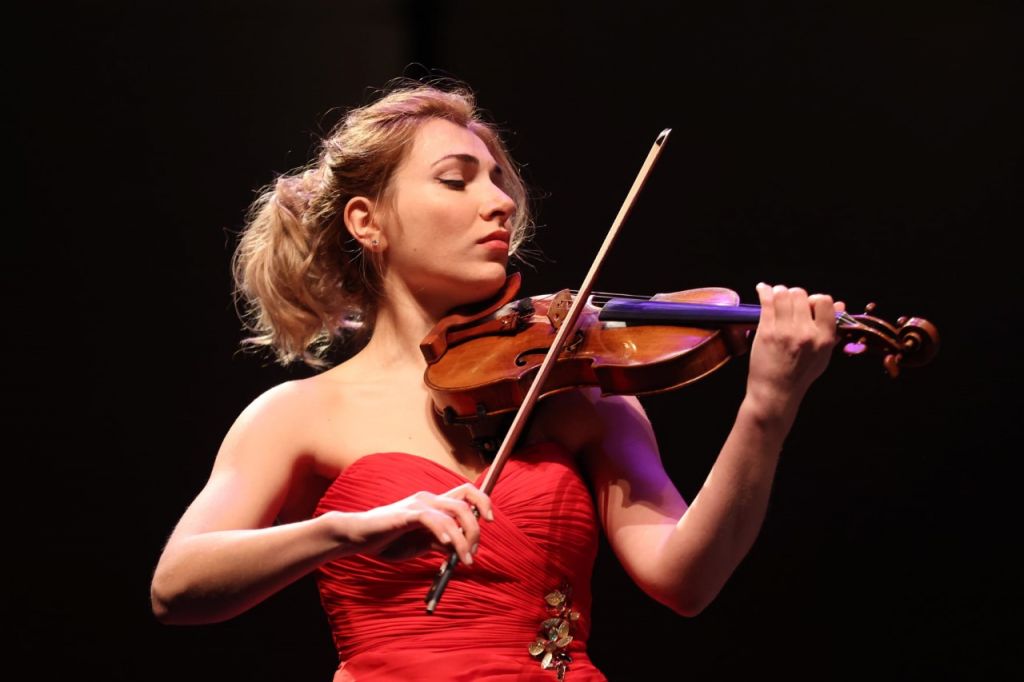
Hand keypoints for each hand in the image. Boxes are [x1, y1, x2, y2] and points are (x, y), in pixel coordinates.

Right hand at [338, 483, 493, 563]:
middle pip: (466, 500)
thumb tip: (459, 549)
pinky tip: (446, 545)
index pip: (466, 492)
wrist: (359, 537)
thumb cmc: (388, 539)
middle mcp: (429, 499)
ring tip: (465, 559)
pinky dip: (444, 531)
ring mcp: (418, 504)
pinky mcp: (406, 514)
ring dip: (464, 538)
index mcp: (434, 503)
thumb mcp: (421, 544)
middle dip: (477, 526)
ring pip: (455, 512)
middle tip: (474, 551)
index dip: (483, 502)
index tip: (490, 521)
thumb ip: (440, 542)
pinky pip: (432, 518)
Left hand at [746, 283, 845, 418]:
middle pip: (801, 294)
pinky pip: (766, 302)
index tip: (809, 305)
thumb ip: (832, 329)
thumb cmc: (801, 374)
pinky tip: (763, 289)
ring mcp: (784, 331)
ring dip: (779, 292)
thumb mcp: (824, 355)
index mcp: (824, 338)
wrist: (776, 392)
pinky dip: (764, 291)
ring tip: (777, 296)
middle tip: (790, 302)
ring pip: (783, 294)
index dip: (815, 300)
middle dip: (795, 295)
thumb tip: (840, 305)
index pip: (824, 301)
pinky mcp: (766, 331)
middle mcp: (806, 332)